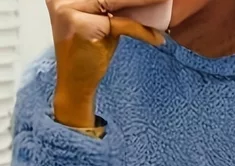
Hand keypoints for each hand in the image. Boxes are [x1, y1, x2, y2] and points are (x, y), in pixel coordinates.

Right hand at [46, 0, 165, 126]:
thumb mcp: (101, 24)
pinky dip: (141, 31)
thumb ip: (114, 8)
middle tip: (162, 0)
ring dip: (144, 6)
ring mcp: (69, 10)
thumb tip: (146, 1)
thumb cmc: (88, 56)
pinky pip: (120, 23)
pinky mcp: (81, 26)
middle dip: (139, 0)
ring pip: (116, 3)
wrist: (75, 86)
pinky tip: (156, 38)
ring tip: (163, 6)